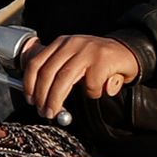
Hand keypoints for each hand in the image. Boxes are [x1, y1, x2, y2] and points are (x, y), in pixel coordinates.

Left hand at [22, 31, 143, 117]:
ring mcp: (87, 51)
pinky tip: (97, 93)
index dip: (29, 83)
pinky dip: (91, 94)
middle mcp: (72, 43)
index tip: (30, 99)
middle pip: (48, 73)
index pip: (36, 62)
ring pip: (64, 79)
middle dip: (43, 96)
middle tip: (44, 111)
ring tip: (56, 112)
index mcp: (61, 43)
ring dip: (56, 99)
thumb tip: (33, 87)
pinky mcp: (102, 60)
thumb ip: (54, 67)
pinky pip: (90, 84)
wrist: (127, 53)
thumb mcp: (72, 58)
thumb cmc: (97, 61)